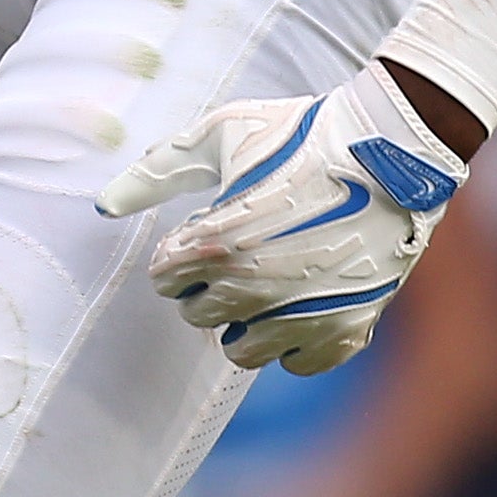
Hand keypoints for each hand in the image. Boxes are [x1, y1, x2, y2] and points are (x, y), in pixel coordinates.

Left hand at [100, 59, 464, 373]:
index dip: (179, 253)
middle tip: (238, 253)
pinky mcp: (346, 331)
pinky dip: (296, 339)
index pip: (164, 279)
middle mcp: (255, 289)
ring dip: (247, 319)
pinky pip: (298, 362)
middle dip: (208, 286)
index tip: (204, 231)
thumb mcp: (221, 135)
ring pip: (244, 350)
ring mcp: (303, 316)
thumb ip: (157, 171)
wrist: (393, 148)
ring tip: (269, 279)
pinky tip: (304, 299)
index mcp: (217, 243)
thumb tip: (104, 204)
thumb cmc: (302, 134)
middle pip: (198, 316)